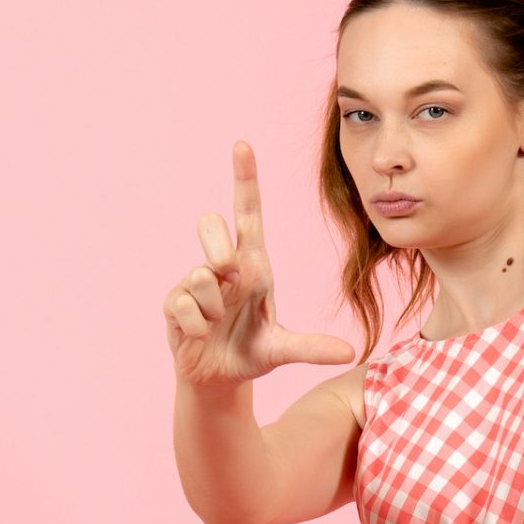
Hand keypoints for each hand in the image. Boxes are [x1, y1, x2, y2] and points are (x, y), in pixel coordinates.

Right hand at [163, 141, 355, 386]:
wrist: (218, 378)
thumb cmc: (251, 351)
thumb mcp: (282, 349)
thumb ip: (311, 347)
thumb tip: (349, 353)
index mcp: (253, 265)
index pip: (248, 213)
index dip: (245, 179)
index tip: (242, 145)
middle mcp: (223, 266)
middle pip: (211, 225)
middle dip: (218, 246)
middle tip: (230, 276)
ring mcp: (195, 282)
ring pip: (199, 274)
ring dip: (213, 308)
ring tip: (217, 325)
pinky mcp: (174, 302)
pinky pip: (183, 303)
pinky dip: (197, 326)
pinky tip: (201, 335)